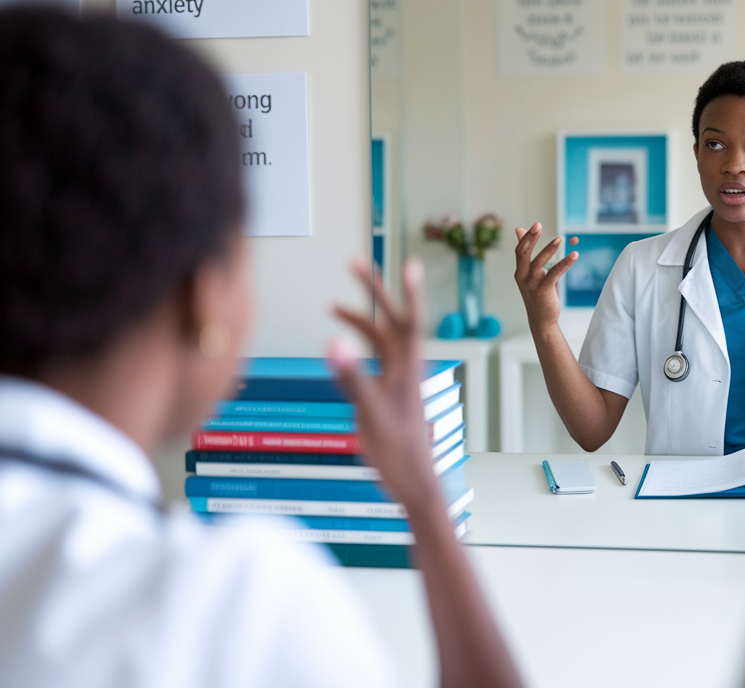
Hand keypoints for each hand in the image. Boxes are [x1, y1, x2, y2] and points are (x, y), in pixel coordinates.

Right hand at [330, 259, 439, 508]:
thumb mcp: (370, 412)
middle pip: (391, 319)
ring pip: (380, 338)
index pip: (411, 320)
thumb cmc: (398, 451)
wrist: (413, 482)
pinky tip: (342, 342)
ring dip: (360, 318)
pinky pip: (374, 357)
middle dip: (374, 290)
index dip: (410, 291)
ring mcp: (398, 378)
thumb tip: (334, 342)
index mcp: (408, 367)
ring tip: (331, 305)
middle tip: (354, 263)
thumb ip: (353, 377)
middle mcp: (406, 367)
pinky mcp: (390, 390)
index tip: (409, 264)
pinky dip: (358, 344)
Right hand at [513, 222, 577, 330]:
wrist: (542, 320)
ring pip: (539, 262)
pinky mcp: (543, 290)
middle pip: (523, 253)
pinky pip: (554, 273)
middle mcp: (523, 277)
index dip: (527, 237)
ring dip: (550, 249)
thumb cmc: (538, 294)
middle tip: (538, 225)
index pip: (520, 250)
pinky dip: (564, 263)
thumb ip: (528, 255)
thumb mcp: (532, 274)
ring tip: (561, 238)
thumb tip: (519, 231)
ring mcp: (532, 284)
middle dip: (530, 238)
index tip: (536, 225)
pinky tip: (574, 256)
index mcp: (520, 272)